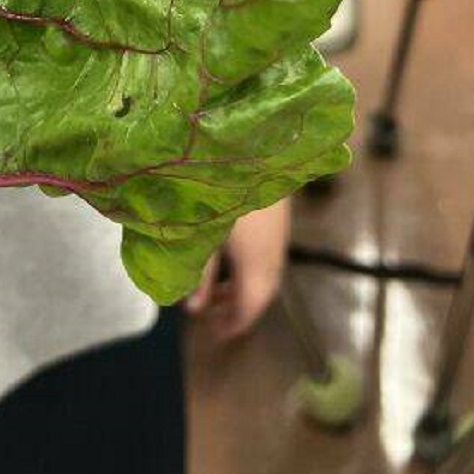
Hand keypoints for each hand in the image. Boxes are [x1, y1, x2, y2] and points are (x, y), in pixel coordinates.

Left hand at [186, 198, 289, 339]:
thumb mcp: (201, 232)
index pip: (251, 305)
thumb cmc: (216, 185)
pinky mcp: (277, 210)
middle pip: (263, 290)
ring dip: (244, 284)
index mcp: (257, 260)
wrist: (253, 139)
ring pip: (267, 270)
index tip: (215, 335)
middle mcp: (274, 249)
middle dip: (239, 306)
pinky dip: (250, 265)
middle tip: (212, 314)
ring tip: (217, 286)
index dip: (234, 323)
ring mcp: (279, 229)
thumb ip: (199, 272)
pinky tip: (230, 256)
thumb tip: (194, 308)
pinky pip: (267, 251)